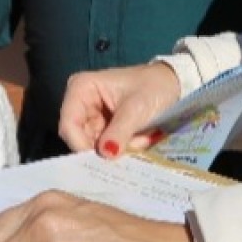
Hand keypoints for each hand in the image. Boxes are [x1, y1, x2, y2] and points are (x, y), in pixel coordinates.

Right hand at [59, 63, 181, 155]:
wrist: (173, 83)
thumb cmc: (153, 87)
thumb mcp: (137, 109)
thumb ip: (119, 132)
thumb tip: (105, 154)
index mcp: (81, 89)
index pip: (69, 125)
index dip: (81, 145)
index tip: (105, 158)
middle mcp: (80, 103)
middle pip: (79, 138)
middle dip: (105, 148)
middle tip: (132, 146)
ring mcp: (92, 116)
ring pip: (94, 146)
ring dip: (118, 149)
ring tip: (141, 140)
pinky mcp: (103, 127)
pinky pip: (105, 147)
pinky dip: (123, 148)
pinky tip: (140, 139)